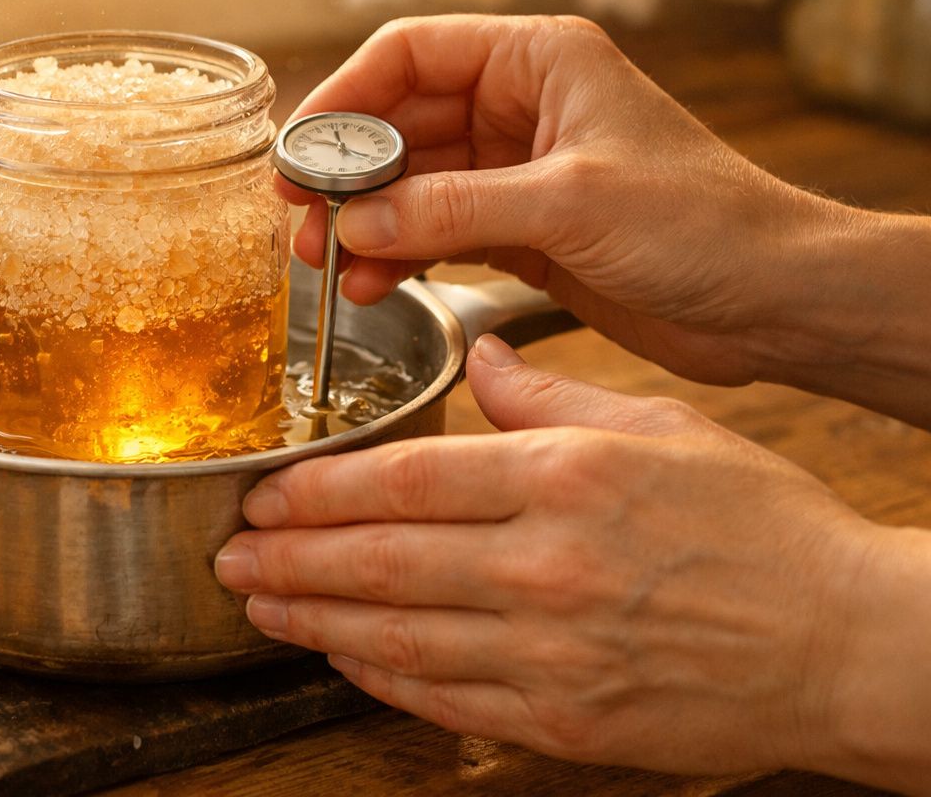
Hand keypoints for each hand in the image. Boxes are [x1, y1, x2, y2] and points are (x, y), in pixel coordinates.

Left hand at [213, 336, 930, 784]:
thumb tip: (480, 355)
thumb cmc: (762, 527)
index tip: (264, 493)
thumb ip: (550, 395)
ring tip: (258, 604)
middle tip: (229, 552)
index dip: (315, 491)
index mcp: (562, 478)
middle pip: (378, 561)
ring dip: (311, 619)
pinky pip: (443, 698)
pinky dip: (378, 678)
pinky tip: (338, 655)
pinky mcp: (564, 721)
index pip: (402, 482)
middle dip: (287, 558)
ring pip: (393, 636)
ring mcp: (551, 652)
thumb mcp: (660, 427)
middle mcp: (544, 565)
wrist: (848, 642)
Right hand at [279, 15, 847, 389]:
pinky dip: (399, 256)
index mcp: (540, 61)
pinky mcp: (520, 232)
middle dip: (347, 173)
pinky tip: (372, 283)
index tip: (300, 149)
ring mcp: (516, 171)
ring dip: (366, 222)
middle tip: (301, 220)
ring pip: (411, 184)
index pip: (412, 53)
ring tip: (328, 264)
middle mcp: (521, 107)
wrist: (773, 300)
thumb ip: (452, 208)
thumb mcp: (568, 204)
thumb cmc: (704, 224)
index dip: (346, 96)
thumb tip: (354, 224)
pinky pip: (435, 232)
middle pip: (400, 123)